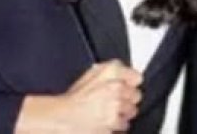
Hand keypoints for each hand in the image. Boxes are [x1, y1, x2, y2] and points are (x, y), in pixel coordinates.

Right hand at [16, 60, 142, 133]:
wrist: (59, 119)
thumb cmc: (72, 99)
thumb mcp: (91, 75)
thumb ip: (111, 70)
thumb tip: (125, 72)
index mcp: (111, 72)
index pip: (137, 78)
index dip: (131, 84)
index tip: (126, 88)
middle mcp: (115, 88)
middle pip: (136, 96)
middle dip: (127, 100)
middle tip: (113, 103)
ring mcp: (115, 107)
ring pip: (131, 112)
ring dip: (122, 114)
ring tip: (106, 114)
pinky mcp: (112, 125)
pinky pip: (123, 126)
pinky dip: (116, 126)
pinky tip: (104, 123)